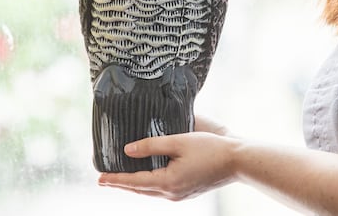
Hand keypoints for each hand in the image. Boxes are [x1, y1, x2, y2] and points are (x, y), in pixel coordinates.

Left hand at [97, 118, 238, 200]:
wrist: (237, 161)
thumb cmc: (210, 148)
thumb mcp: (178, 141)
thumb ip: (152, 146)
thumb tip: (128, 150)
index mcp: (167, 182)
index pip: (134, 181)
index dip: (115, 179)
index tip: (100, 178)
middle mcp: (171, 193)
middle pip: (140, 189)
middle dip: (122, 184)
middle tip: (105, 180)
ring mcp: (180, 195)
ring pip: (151, 191)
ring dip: (135, 185)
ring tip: (122, 178)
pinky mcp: (187, 191)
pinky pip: (162, 190)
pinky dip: (149, 184)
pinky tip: (148, 177)